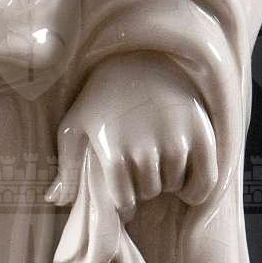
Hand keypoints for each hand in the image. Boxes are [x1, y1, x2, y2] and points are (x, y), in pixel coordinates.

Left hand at [47, 53, 216, 217]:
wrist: (139, 61)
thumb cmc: (101, 99)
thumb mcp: (75, 127)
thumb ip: (66, 167)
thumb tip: (55, 200)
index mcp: (113, 152)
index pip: (125, 201)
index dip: (125, 201)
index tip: (125, 192)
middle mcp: (144, 150)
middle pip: (150, 192)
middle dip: (145, 186)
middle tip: (142, 168)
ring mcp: (175, 141)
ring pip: (175, 186)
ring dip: (168, 181)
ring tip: (160, 163)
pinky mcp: (201, 133)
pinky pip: (206, 181)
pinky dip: (197, 189)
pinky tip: (187, 182)